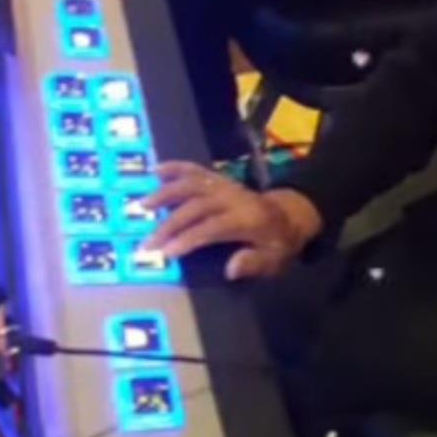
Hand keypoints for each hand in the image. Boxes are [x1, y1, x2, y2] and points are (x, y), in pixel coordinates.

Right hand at [143, 164, 322, 277]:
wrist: (292, 214)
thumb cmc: (279, 242)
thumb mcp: (276, 259)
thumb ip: (254, 263)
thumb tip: (231, 269)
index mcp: (247, 219)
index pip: (212, 227)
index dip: (188, 239)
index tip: (166, 252)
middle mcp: (233, 198)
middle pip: (196, 207)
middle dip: (170, 225)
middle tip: (148, 243)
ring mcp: (225, 185)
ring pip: (192, 184)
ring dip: (166, 193)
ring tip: (144, 205)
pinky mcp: (220, 179)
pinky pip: (197, 170)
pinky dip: (176, 168)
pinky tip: (156, 170)